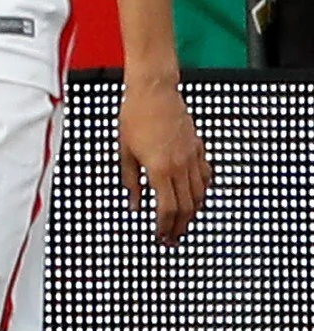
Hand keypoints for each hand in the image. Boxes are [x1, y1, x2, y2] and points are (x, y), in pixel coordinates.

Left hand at [118, 76, 207, 244]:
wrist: (154, 91)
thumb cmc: (134, 117)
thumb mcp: (124, 152)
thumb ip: (131, 181)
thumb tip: (135, 205)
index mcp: (160, 169)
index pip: (167, 209)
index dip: (164, 227)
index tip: (160, 238)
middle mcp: (180, 166)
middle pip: (186, 207)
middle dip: (180, 227)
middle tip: (172, 239)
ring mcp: (193, 157)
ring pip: (199, 195)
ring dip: (193, 213)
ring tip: (183, 224)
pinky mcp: (199, 148)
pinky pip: (206, 177)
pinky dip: (203, 192)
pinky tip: (197, 198)